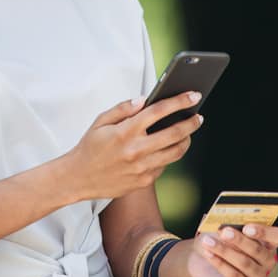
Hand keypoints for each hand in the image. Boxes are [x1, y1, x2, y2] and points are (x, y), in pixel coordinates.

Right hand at [64, 92, 204, 199]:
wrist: (79, 177)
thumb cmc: (90, 147)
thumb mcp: (100, 121)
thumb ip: (123, 108)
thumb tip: (144, 100)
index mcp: (126, 130)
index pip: (159, 111)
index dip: (180, 101)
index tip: (193, 96)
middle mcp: (136, 149)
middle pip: (176, 133)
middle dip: (192, 122)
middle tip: (198, 117)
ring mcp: (142, 167)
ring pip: (175, 152)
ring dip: (186, 140)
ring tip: (187, 133)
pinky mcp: (144, 181)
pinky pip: (164, 165)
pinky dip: (169, 155)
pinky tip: (166, 148)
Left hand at [187, 224, 277, 276]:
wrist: (205, 260)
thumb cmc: (220, 240)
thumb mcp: (226, 230)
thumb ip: (230, 223)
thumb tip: (224, 217)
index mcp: (268, 243)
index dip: (265, 232)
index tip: (247, 227)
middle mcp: (267, 261)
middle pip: (258, 250)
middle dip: (240, 240)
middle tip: (224, 232)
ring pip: (244, 262)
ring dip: (224, 250)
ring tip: (208, 241)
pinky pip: (234, 276)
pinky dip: (220, 263)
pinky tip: (209, 254)